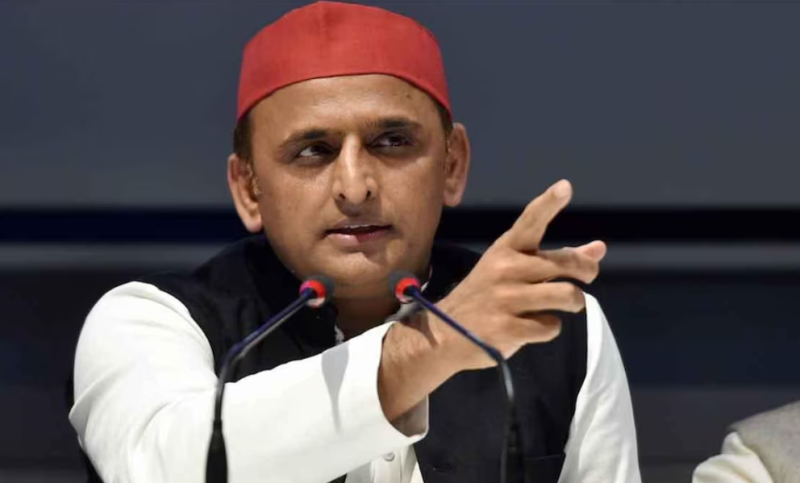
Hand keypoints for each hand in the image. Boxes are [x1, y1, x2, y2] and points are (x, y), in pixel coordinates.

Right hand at [434, 180, 606, 370]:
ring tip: (561, 305)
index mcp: (505, 250)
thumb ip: (557, 259)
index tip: (565, 186)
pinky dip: (549, 328)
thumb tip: (600, 248)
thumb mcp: (514, 270)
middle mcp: (505, 269)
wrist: (446, 334)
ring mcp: (506, 299)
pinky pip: (551, 326)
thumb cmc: (487, 296)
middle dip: (585, 272)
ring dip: (573, 303)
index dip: (549, 203)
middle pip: (565, 265)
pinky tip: (532, 327)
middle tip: (587, 278)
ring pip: (567, 296)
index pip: (530, 222)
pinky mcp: (508, 328)